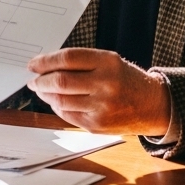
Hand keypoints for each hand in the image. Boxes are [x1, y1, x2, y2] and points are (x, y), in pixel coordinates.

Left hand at [27, 48, 171, 136]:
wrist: (151, 105)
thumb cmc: (125, 79)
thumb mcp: (108, 61)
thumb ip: (81, 62)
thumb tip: (45, 67)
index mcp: (107, 62)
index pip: (68, 58)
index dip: (45, 61)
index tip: (33, 64)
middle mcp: (105, 84)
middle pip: (61, 81)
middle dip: (41, 81)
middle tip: (33, 80)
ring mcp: (101, 107)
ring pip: (61, 100)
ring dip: (45, 95)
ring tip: (41, 90)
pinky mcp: (97, 125)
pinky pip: (67, 115)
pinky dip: (57, 107)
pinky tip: (56, 101)